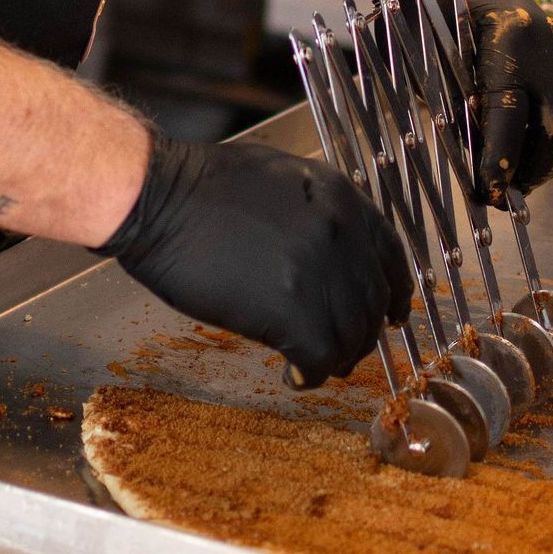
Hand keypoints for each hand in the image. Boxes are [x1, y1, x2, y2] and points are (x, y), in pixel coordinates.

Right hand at [103, 133, 410, 388]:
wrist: (156, 197)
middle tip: (342, 348)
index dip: (396, 293)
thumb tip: (330, 252)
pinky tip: (292, 376)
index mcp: (341, 198)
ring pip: (351, 335)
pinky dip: (310, 375)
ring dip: (336, 357)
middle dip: (361, 332)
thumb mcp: (280, 177)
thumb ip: (317, 211)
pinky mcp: (289, 311)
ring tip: (311, 365)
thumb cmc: (201, 187)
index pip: (391, 256)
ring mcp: (317, 273)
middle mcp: (340, 234)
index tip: (394, 315)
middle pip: (372, 301)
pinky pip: (320, 358)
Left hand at [369, 0, 552, 204]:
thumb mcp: (426, 52)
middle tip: (500, 197)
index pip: (509, 111)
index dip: (499, 158)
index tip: (487, 192)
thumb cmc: (421, 6)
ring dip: (550, 161)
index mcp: (506, 35)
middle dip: (531, 169)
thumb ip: (451, 102)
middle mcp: (544, 43)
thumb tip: (470, 162)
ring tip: (519, 184)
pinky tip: (535, 158)